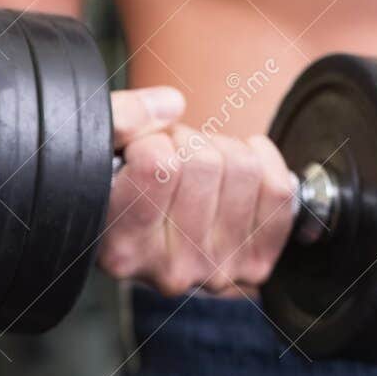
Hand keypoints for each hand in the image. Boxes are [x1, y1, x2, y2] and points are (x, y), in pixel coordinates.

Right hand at [99, 87, 293, 296]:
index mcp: (122, 250)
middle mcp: (170, 270)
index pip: (157, 165)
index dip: (150, 140)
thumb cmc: (116, 186)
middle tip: (170, 156)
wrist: (145, 236)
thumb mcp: (95, 151)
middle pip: (204, 162)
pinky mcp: (255, 263)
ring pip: (243, 167)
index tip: (139, 154)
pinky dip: (261, 161)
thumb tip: (173, 104)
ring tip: (195, 166)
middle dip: (186, 142)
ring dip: (219, 150)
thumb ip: (118, 120)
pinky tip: (233, 166)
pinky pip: (280, 188)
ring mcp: (217, 271)